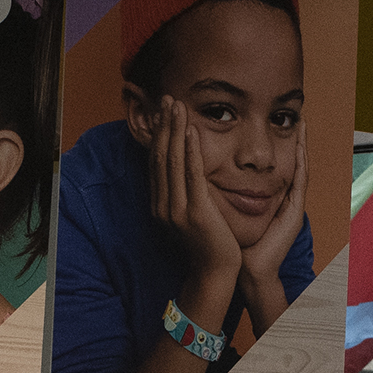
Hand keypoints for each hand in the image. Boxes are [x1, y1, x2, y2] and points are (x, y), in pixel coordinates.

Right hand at [148, 102, 243, 284]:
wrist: (215, 272)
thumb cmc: (209, 244)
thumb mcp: (190, 216)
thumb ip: (184, 194)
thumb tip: (184, 172)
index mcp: (160, 205)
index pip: (157, 162)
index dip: (160, 135)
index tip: (164, 113)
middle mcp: (163, 205)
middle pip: (161, 156)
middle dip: (164, 126)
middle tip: (168, 99)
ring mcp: (176, 209)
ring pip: (173, 161)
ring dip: (175, 130)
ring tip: (178, 106)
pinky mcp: (194, 212)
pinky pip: (191, 175)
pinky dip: (191, 151)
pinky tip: (192, 131)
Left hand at [238, 119, 307, 290]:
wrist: (248, 269)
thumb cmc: (234, 243)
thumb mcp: (227, 209)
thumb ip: (221, 192)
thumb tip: (201, 172)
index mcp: (268, 196)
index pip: (271, 163)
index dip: (272, 141)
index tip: (270, 119)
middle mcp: (282, 196)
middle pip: (290, 160)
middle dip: (294, 136)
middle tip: (296, 111)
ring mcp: (292, 203)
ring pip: (299, 165)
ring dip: (302, 143)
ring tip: (302, 120)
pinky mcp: (295, 210)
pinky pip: (301, 180)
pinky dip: (302, 160)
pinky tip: (301, 144)